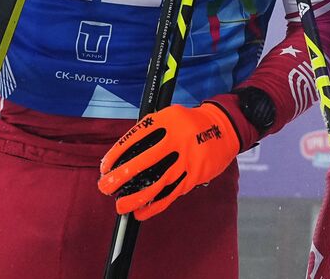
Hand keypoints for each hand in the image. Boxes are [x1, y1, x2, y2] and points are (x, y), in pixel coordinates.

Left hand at [98, 102, 249, 220]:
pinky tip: (142, 212)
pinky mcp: (196, 174)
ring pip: (158, 182)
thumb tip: (123, 158)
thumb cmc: (189, 124)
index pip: (136, 137)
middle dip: (121, 177)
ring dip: (136, 197)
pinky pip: (172, 193)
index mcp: (168, 120)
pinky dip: (155, 206)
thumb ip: (150, 132)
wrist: (224, 128)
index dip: (117, 154)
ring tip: (121, 206)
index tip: (105, 167)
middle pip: (144, 160)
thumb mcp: (171, 117)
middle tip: (105, 187)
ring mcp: (188, 158)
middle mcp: (178, 138)